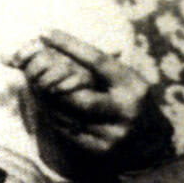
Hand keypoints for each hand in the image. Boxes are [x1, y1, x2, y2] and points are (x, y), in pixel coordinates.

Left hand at [8, 30, 150, 155]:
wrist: (150, 142)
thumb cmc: (124, 98)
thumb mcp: (119, 78)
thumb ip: (91, 63)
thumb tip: (51, 39)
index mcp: (132, 85)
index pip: (98, 61)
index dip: (71, 46)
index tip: (46, 33)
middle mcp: (127, 110)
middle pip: (78, 98)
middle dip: (51, 86)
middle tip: (33, 74)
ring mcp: (115, 133)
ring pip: (66, 115)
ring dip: (46, 101)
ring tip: (38, 88)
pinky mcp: (102, 149)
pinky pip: (65, 130)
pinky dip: (52, 116)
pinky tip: (50, 108)